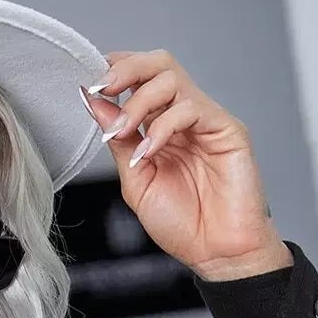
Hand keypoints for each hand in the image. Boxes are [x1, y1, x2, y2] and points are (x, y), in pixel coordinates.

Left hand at [79, 49, 292, 279]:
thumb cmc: (183, 224)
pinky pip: (191, 108)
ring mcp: (205, 120)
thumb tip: (95, 103)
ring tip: (123, 132)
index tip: (90, 84)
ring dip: (138, 101)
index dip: (116, 72)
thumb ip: (119, 141)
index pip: (140, 78)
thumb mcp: (136, 181)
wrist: (217, 254)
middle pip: (158, 63)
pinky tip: (149, 151)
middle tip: (103, 88)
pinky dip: (163, 125)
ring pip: (172, 77)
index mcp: (160, 127)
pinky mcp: (226, 129)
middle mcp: (183, 117)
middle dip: (125, 69)